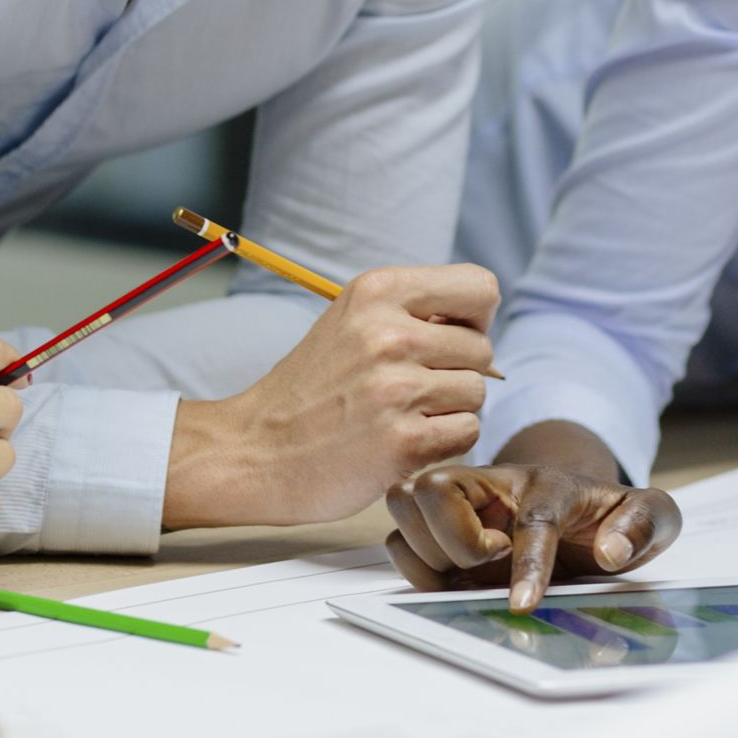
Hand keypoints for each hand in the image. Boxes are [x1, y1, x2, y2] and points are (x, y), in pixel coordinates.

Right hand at [164, 265, 499, 527]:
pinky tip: (404, 441)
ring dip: (450, 409)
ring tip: (403, 414)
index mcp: (377, 291)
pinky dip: (444, 442)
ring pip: (477, 392)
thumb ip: (413, 311)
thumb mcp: (352, 321)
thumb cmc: (312, 388)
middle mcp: (387, 334)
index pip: (481, 287)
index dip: (475, 317)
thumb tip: (480, 320)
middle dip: (457, 370)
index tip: (446, 339)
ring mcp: (395, 389)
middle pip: (482, 348)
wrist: (256, 449)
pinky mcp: (402, 442)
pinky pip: (468, 432)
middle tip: (411, 388)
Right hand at [383, 418, 679, 611]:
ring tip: (468, 573)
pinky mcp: (438, 528)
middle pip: (434, 486)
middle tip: (489, 564)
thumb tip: (610, 551)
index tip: (522, 605)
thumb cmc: (612, 516)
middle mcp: (493, 483)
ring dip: (429, 551)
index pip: (532, 516)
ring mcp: (460, 502)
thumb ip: (645, 525)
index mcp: (549, 482)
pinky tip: (452, 579)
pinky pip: (398, 539)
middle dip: (455, 540)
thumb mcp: (653, 515)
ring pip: (404, 503)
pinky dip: (414, 565)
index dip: (526, 562)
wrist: (584, 509)